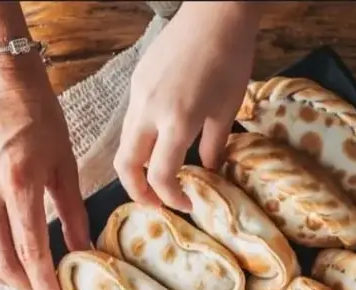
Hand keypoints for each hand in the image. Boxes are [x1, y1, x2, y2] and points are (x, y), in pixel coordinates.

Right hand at [0, 58, 89, 289]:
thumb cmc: (38, 117)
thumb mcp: (65, 164)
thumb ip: (73, 212)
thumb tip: (83, 250)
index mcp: (18, 184)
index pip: (29, 250)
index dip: (44, 282)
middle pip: (0, 263)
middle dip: (25, 289)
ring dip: (3, 280)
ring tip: (28, 285)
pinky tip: (8, 261)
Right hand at [115, 1, 262, 211]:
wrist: (215, 13)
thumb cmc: (230, 60)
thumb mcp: (227, 109)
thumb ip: (213, 145)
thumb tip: (208, 170)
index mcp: (176, 122)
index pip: (160, 176)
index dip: (171, 198)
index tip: (186, 204)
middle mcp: (149, 111)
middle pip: (126, 165)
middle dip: (138, 191)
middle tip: (157, 203)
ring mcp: (138, 94)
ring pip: (126, 142)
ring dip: (138, 166)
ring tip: (159, 176)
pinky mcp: (137, 81)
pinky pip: (132, 120)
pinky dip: (142, 140)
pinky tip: (162, 141)